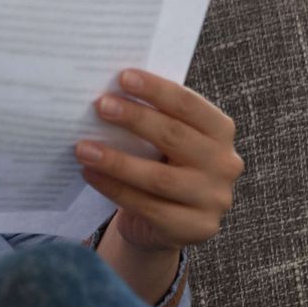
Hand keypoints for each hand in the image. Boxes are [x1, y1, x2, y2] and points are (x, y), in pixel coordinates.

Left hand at [74, 69, 243, 253]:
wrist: (168, 220)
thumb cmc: (161, 162)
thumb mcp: (164, 138)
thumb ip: (151, 117)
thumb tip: (108, 93)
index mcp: (220, 131)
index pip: (189, 105)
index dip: (156, 90)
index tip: (122, 78)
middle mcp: (224, 164)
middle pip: (175, 137)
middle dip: (135, 119)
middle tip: (100, 106)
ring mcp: (213, 199)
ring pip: (159, 178)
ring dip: (116, 161)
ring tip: (82, 148)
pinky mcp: (195, 229)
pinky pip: (148, 207)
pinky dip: (114, 189)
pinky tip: (90, 173)